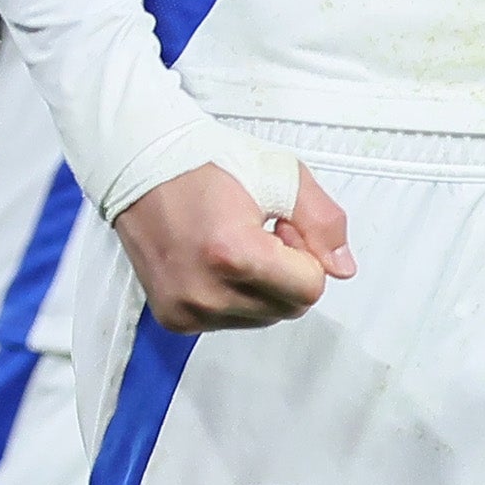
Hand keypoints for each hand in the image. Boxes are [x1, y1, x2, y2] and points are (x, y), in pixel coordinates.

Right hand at [110, 159, 351, 332]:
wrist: (143, 166)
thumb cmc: (208, 163)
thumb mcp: (281, 174)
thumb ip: (323, 222)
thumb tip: (342, 268)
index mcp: (233, 254)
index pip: (309, 289)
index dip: (306, 254)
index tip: (281, 226)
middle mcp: (206, 293)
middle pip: (289, 308)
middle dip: (288, 272)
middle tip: (260, 232)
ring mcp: (186, 310)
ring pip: (263, 318)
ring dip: (263, 286)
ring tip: (235, 243)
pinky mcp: (174, 319)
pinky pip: (231, 321)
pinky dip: (235, 296)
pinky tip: (216, 260)